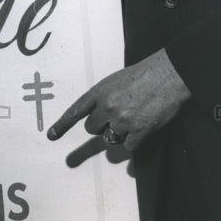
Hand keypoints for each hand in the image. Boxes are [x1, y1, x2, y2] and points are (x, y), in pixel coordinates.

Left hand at [46, 48, 190, 150]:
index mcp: (99, 92)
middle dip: (101, 125)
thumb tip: (100, 114)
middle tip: (117, 116)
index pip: (76, 111)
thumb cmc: (143, 74)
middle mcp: (107, 107)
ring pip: (109, 138)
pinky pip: (128, 146)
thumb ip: (104, 97)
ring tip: (131, 119)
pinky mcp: (139, 131)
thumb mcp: (115, 80)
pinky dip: (133, 141)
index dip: (62, 125)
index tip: (51, 136)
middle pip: (92, 128)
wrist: (169, 74)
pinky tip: (141, 128)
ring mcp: (122, 120)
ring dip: (117, 133)